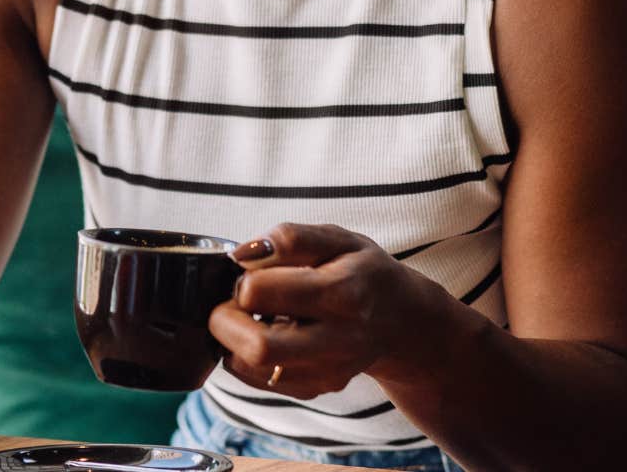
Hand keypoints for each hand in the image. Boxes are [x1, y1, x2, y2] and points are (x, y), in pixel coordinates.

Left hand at [209, 222, 439, 398]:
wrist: (401, 320)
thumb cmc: (363, 272)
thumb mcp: (338, 239)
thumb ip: (291, 238)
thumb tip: (242, 254)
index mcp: (342, 291)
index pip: (260, 293)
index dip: (241, 278)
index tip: (246, 271)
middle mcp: (338, 339)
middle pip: (258, 347)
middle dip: (224, 321)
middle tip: (230, 302)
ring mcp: (328, 370)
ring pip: (254, 368)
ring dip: (232, 341)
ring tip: (247, 316)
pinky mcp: (317, 388)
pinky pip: (260, 381)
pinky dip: (245, 358)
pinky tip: (261, 334)